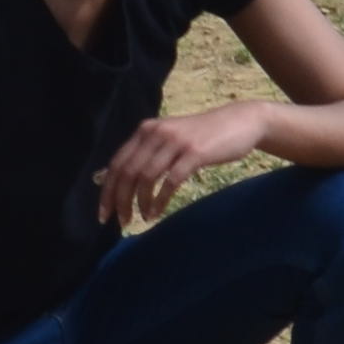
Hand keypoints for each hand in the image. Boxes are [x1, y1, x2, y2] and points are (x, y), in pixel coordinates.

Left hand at [92, 100, 268, 225]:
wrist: (239, 122)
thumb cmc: (203, 135)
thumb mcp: (170, 137)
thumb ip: (148, 152)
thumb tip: (120, 180)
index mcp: (146, 129)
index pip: (117, 162)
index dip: (107, 190)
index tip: (104, 214)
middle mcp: (157, 132)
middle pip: (128, 171)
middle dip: (120, 200)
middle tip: (121, 221)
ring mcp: (176, 142)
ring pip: (146, 177)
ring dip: (140, 202)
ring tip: (142, 217)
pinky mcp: (194, 153)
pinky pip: (170, 181)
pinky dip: (160, 200)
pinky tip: (157, 212)